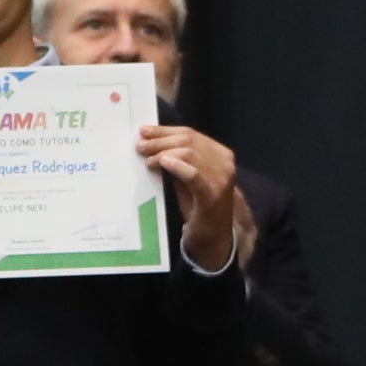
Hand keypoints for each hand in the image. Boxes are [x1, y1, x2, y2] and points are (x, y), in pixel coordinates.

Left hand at [140, 124, 248, 269]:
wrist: (213, 235)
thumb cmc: (198, 204)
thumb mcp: (187, 177)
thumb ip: (176, 159)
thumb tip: (150, 142)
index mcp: (221, 154)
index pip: (190, 134)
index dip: (164, 131)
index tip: (144, 131)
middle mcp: (225, 162)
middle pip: (188, 141)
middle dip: (160, 140)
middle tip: (140, 146)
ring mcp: (221, 178)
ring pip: (189, 153)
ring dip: (163, 152)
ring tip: (148, 159)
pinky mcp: (212, 195)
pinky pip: (194, 175)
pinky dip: (177, 166)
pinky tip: (162, 162)